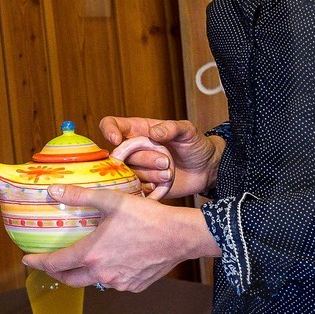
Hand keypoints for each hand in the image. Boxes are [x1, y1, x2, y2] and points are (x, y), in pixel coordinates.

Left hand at [21, 183, 221, 292]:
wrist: (180, 236)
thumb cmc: (147, 217)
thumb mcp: (111, 200)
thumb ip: (79, 197)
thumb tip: (52, 191)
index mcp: (92, 254)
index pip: (56, 264)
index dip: (39, 263)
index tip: (27, 260)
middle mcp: (102, 273)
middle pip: (70, 279)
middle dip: (56, 273)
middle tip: (49, 264)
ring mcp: (119, 283)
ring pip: (93, 281)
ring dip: (84, 272)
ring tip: (83, 259)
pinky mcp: (134, 286)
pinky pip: (114, 282)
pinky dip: (107, 273)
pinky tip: (112, 260)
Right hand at [98, 116, 223, 199]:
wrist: (206, 169)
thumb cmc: (195, 145)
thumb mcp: (187, 130)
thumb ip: (171, 127)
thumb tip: (153, 132)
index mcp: (138, 130)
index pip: (111, 124)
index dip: (108, 130)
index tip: (116, 140)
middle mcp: (134, 149)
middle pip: (121, 154)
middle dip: (144, 159)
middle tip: (166, 162)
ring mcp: (137, 168)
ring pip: (128, 173)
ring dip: (151, 174)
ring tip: (170, 173)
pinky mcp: (143, 185)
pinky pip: (135, 188)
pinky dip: (150, 187)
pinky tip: (163, 184)